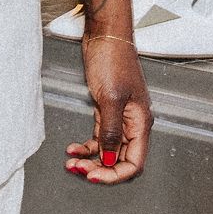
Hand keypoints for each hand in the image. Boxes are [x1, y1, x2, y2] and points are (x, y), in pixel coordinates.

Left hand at [65, 31, 150, 186]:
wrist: (105, 37)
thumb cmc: (113, 59)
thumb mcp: (110, 98)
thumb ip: (111, 131)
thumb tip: (110, 158)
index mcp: (140, 123)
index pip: (134, 163)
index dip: (115, 175)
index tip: (94, 176)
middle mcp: (132, 124)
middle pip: (120, 160)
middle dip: (100, 169)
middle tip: (78, 170)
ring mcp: (120, 119)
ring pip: (108, 151)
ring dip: (90, 160)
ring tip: (72, 163)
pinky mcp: (106, 112)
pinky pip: (99, 138)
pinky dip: (86, 147)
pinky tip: (73, 149)